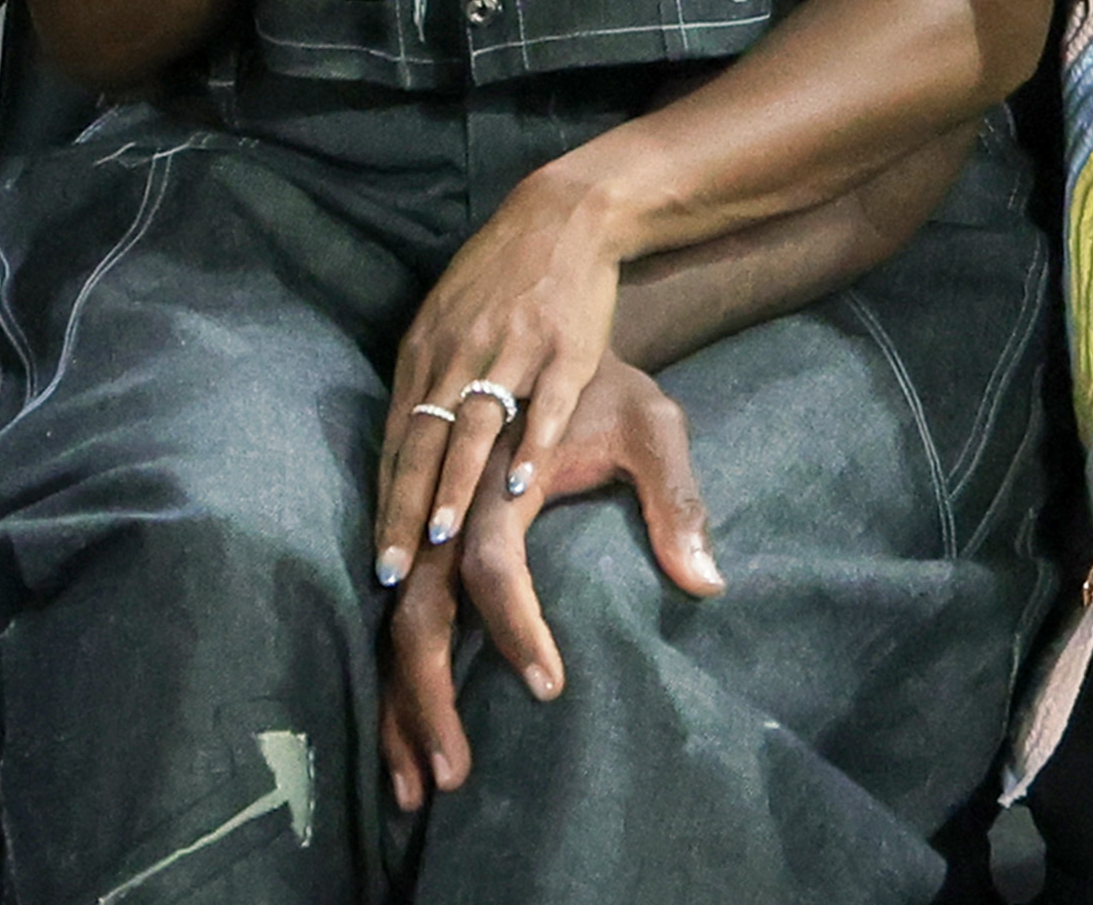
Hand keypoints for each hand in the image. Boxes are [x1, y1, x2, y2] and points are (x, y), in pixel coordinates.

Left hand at [372, 161, 626, 592]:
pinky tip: (522, 485)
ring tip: (443, 541)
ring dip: (456, 486)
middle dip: (407, 511)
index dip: (387, 501)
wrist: (563, 217)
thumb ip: (426, 378)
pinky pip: (545, 405)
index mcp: (427, 350)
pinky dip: (532, 446)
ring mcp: (514, 350)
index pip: (398, 438)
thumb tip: (401, 448)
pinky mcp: (565, 348)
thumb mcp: (445, 315)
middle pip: (425, 443)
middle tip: (393, 572)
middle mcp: (461, 352)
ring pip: (476, 428)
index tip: (377, 559)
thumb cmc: (500, 275)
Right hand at [379, 355, 721, 810]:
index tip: (550, 686)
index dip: (516, 625)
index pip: (492, 561)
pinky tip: (401, 726)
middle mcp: (447, 495)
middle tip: (452, 775)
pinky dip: (389, 668)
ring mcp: (420, 509)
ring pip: (387, 613)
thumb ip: (677, 502)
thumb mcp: (655, 424)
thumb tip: (706, 585)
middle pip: (418, 604)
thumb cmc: (609, 381)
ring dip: (397, 697)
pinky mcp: (409, 519)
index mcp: (500, 470)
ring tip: (418, 780)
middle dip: (427, 694)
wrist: (541, 311)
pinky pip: (386, 598)